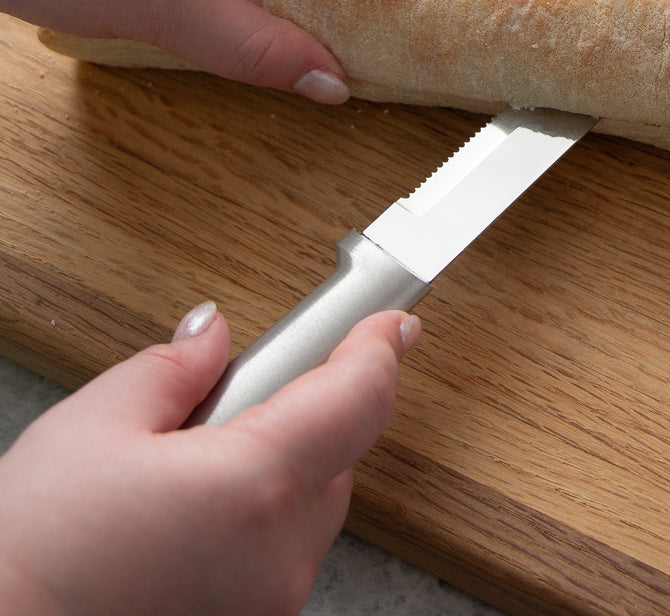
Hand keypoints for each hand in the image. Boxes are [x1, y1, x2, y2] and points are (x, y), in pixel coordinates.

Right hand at [0, 300, 421, 614]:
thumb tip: (213, 334)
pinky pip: (281, 550)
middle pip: (337, 450)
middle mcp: (280, 552)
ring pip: (311, 502)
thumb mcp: (94, 427)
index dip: (377, 348)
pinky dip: (258, 517)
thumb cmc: (28, 558)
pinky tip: (192, 514)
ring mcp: (270, 600)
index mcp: (256, 485)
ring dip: (278, 465)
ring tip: (194, 461)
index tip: (391, 324)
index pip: (358, 398)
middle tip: (241, 390)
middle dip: (304, 407)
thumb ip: (174, 368)